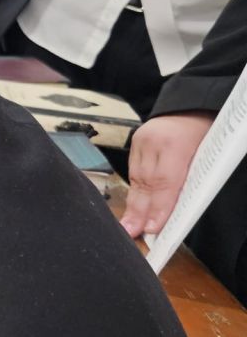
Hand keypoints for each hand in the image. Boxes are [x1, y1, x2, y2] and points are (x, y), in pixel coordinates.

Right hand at [120, 112, 213, 237]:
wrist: (192, 103)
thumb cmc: (208, 130)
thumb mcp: (208, 155)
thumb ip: (194, 180)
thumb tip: (178, 210)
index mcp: (177, 143)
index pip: (166, 180)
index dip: (158, 206)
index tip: (152, 228)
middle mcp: (154, 141)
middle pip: (146, 182)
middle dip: (139, 211)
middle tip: (132, 232)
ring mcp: (141, 141)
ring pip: (137, 179)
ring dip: (134, 205)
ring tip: (129, 226)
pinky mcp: (134, 143)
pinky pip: (134, 172)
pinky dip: (135, 192)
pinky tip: (132, 207)